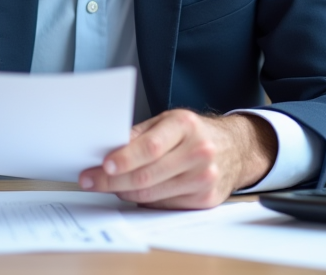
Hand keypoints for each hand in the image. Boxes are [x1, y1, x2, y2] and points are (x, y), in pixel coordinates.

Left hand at [78, 110, 276, 208]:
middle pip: (147, 175)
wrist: (235, 147)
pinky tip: (135, 192)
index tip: (102, 166)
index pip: (150, 147)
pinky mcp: (205, 199)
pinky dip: (144, 201)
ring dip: (124, 192)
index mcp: (186, 126)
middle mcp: (199, 152)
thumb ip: (139, 134)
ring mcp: (204, 178)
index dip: (123, 159)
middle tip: (90, 180)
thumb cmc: (194, 132)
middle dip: (112, 181)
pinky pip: (164, 205)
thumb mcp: (168, 120)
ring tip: (110, 185)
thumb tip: (107, 148)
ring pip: (152, 195)